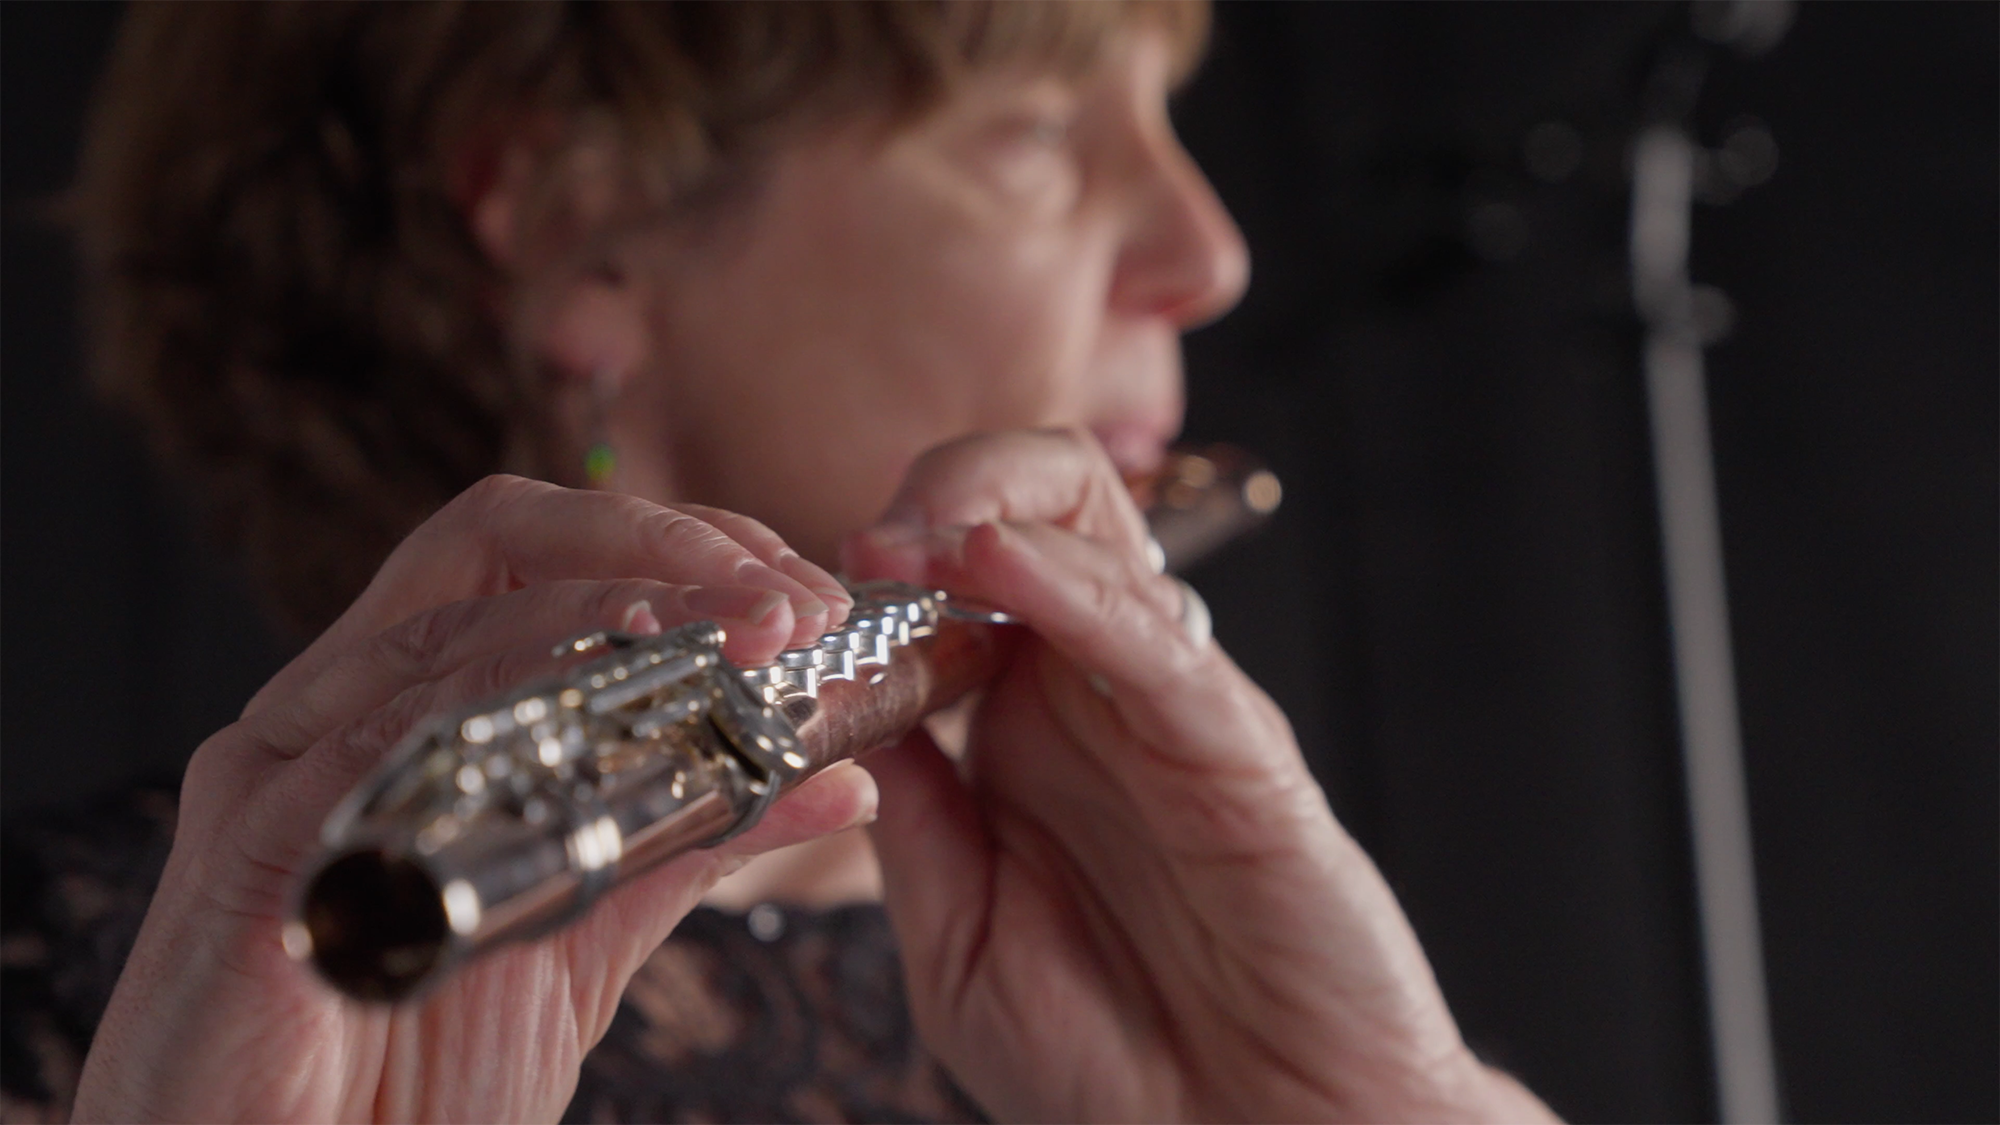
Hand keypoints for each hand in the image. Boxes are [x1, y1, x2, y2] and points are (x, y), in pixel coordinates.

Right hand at [72, 476, 878, 1124]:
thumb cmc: (408, 1075)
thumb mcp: (589, 927)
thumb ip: (698, 834)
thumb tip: (843, 773)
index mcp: (417, 708)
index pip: (548, 556)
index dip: (683, 547)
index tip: (808, 599)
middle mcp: (343, 708)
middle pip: (497, 537)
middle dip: (663, 544)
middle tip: (791, 605)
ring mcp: (287, 765)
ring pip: (452, 623)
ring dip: (618, 616)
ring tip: (744, 644)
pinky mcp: (255, 846)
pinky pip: (386, 736)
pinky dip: (510, 704)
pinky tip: (618, 707)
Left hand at [843, 431, 1561, 1123]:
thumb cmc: (1115, 1066)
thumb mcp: (960, 944)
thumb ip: (912, 824)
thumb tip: (844, 711)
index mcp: (1027, 732)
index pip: (963, 579)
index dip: (882, 563)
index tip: (800, 598)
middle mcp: (1098, 698)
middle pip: (1042, 511)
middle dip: (950, 485)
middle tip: (870, 539)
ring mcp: (1169, 713)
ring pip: (1101, 537)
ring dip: (995, 506)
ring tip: (910, 533)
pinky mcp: (1240, 754)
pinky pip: (1156, 645)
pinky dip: (1077, 587)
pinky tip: (1001, 560)